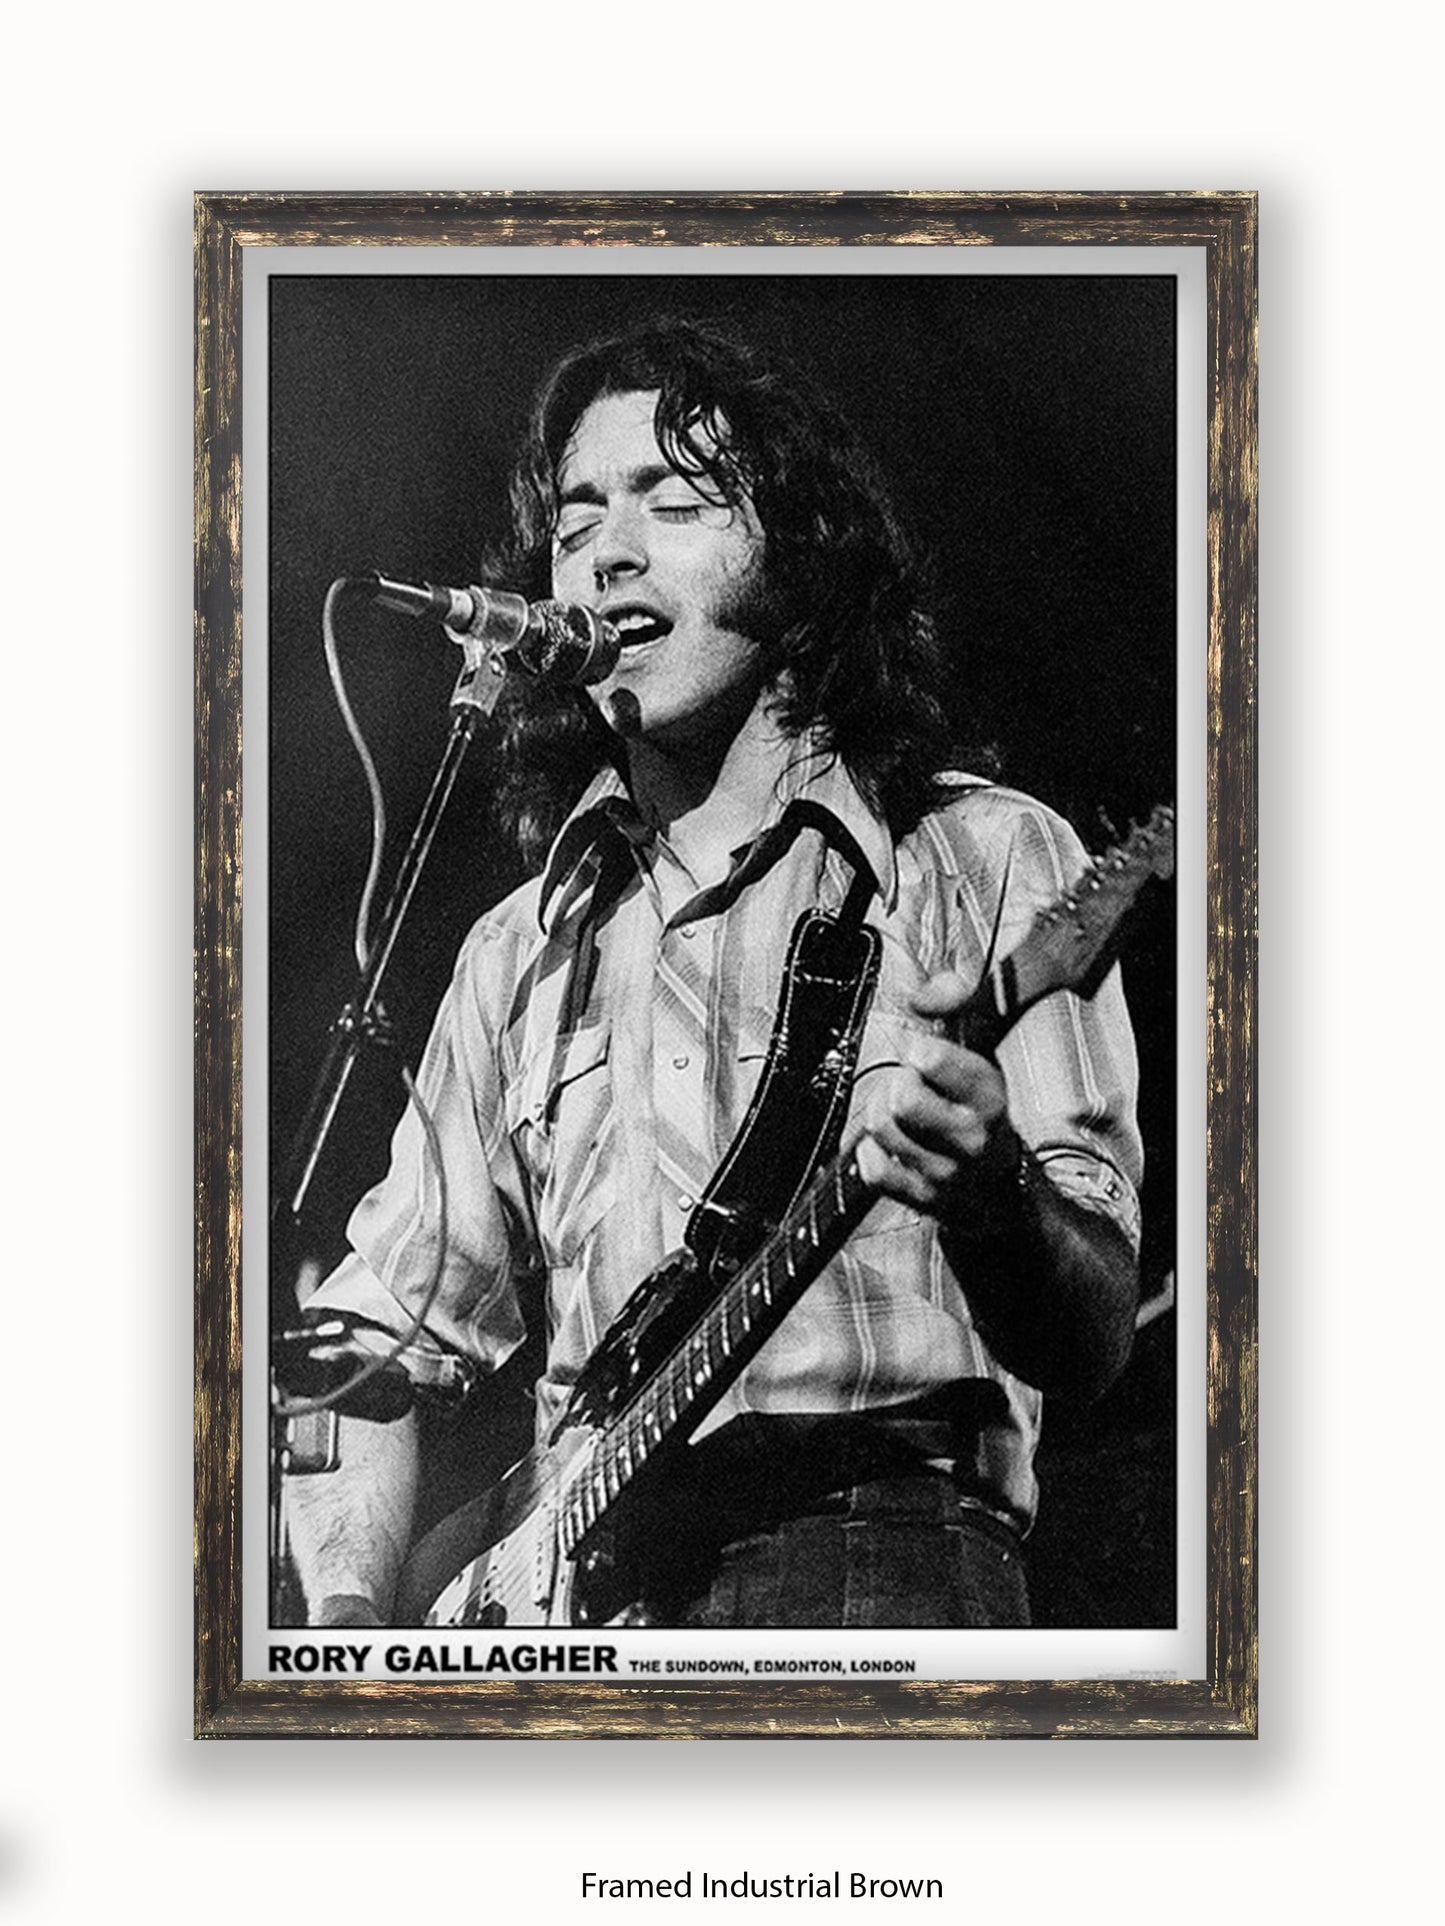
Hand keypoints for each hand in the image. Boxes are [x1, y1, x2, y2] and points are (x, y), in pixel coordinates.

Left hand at [855, 971, 1020, 1216]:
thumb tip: (921, 995)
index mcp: (989, 1096)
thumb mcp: (982, 1054)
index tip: (926, 1058)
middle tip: (910, 1087)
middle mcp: (971, 1137)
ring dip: (880, 1114)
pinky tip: (891, 1144)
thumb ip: (957, 1007)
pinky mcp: (921, 1198)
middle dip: (896, 1084)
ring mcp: (946, 1172)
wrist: (1001, 1188)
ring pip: (880, 1127)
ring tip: (900, 1114)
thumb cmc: (981, 1111)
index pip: (930, 1059)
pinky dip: (872, 1152)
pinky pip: (873, 1168)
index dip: (919, 1051)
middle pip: (901, 1098)